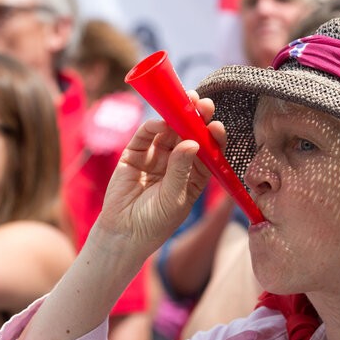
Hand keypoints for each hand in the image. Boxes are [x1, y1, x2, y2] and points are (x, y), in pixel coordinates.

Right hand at [96, 91, 225, 253]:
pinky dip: (152, 127)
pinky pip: (145, 136)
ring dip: (176, 118)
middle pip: (189, 136)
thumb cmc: (155, 223)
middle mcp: (177, 164)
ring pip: (168, 132)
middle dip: (196, 119)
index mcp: (194, 177)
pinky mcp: (135, 155)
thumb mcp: (174, 198)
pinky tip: (161, 123)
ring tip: (183, 106)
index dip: (213, 138)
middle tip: (203, 104)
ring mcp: (156, 157)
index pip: (207, 152)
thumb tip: (192, 142)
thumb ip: (181, 169)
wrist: (123, 234)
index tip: (216, 127)